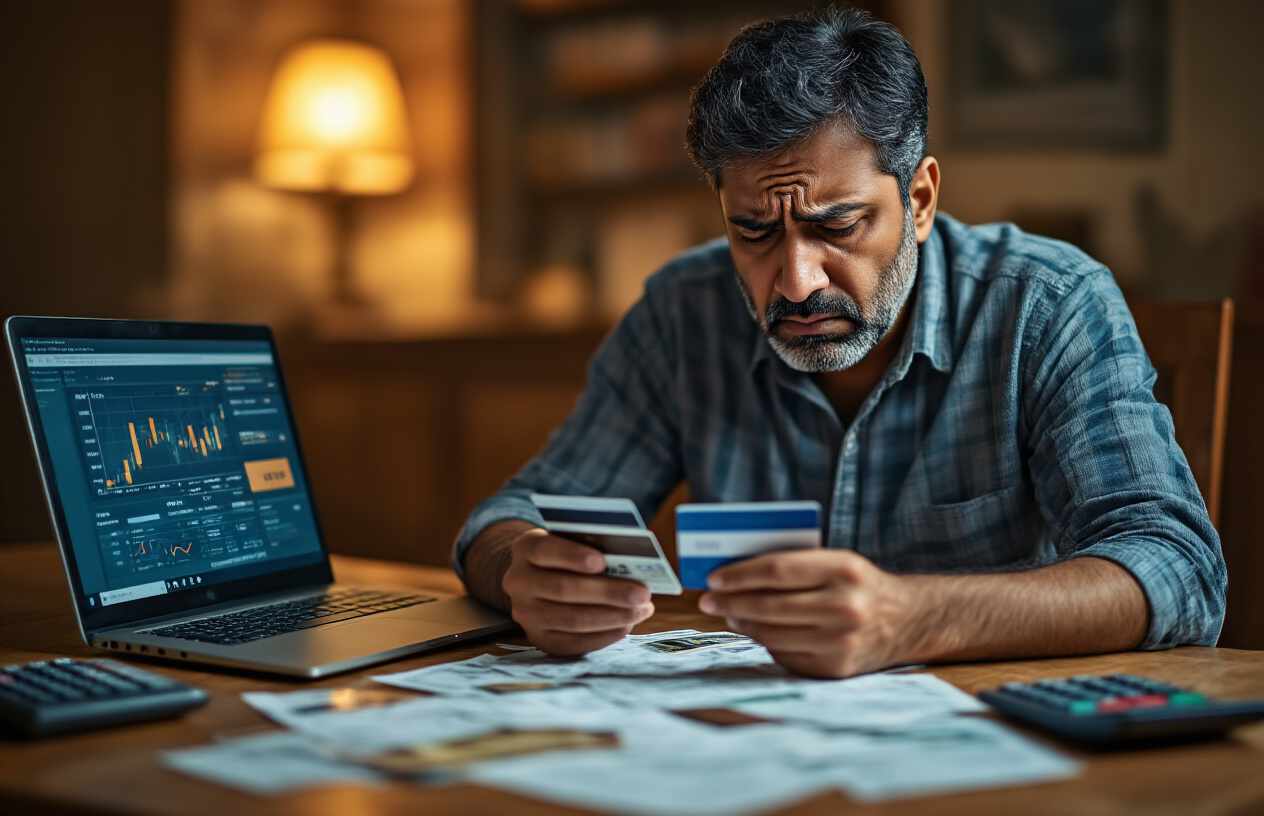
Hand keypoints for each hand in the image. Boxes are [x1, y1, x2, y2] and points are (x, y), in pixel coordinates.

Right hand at [502, 527, 654, 655]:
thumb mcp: (570, 540)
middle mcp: (518, 581)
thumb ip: (591, 546)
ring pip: (572, 619)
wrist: (535, 579)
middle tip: (642, 592)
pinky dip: (605, 635)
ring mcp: (525, 613)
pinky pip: (574, 642)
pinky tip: (626, 625)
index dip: (573, 556)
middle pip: (564, 588)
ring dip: (612, 616)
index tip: (602, 561)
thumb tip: (630, 562)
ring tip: (642, 610)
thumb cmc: (565, 555)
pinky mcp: (538, 638)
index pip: (545, 550)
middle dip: (608, 592)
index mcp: (526, 548)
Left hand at [697, 549, 919, 677]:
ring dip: (742, 623)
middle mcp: (844, 607)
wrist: (910, 621)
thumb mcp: (837, 561)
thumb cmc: (861, 585)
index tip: (714, 577)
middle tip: (708, 598)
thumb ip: (794, 564)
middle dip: (731, 602)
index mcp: (844, 569)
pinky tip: (756, 631)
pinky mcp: (835, 669)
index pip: (777, 570)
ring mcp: (840, 642)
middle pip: (769, 605)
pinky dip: (765, 642)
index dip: (739, 574)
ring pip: (772, 634)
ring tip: (729, 613)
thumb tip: (735, 573)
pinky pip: (785, 655)